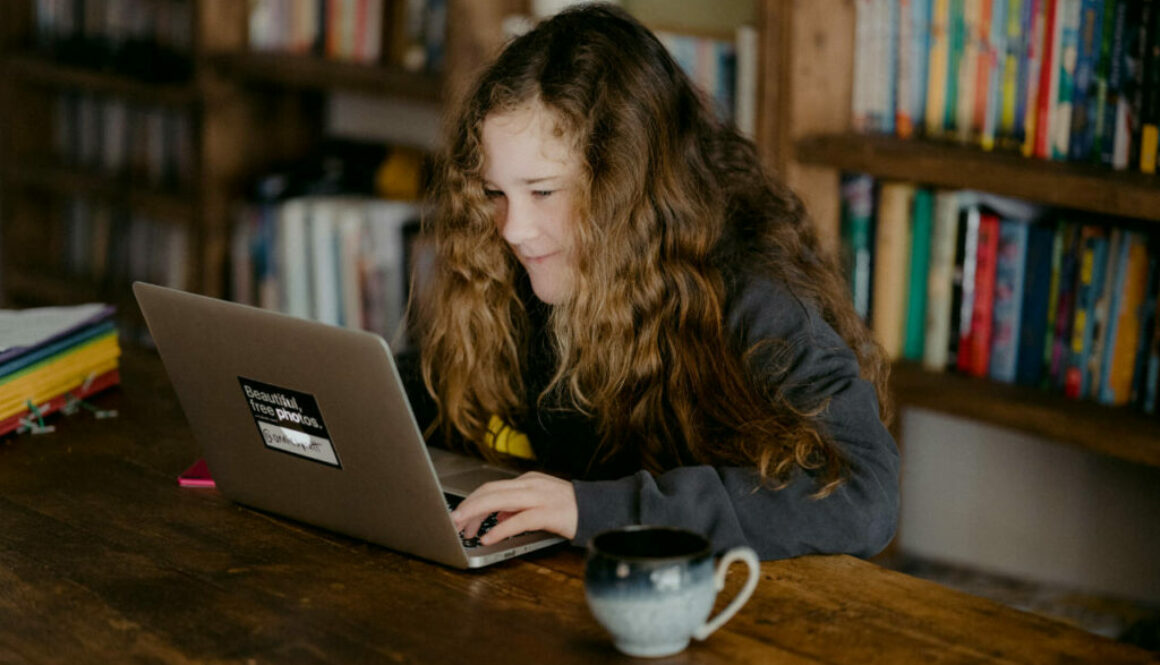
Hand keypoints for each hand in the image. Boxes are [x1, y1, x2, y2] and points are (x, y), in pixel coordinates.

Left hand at [449, 471, 577, 545]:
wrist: (599, 510)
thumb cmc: (570, 509)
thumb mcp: (540, 503)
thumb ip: (518, 507)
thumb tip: (498, 516)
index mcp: (527, 481)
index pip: (491, 488)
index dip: (471, 503)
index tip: (459, 518)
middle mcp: (530, 485)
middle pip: (489, 491)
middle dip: (467, 507)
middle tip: (452, 522)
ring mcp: (539, 497)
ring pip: (498, 501)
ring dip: (476, 514)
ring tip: (463, 529)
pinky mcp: (548, 513)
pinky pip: (518, 520)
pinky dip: (500, 529)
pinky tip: (489, 538)